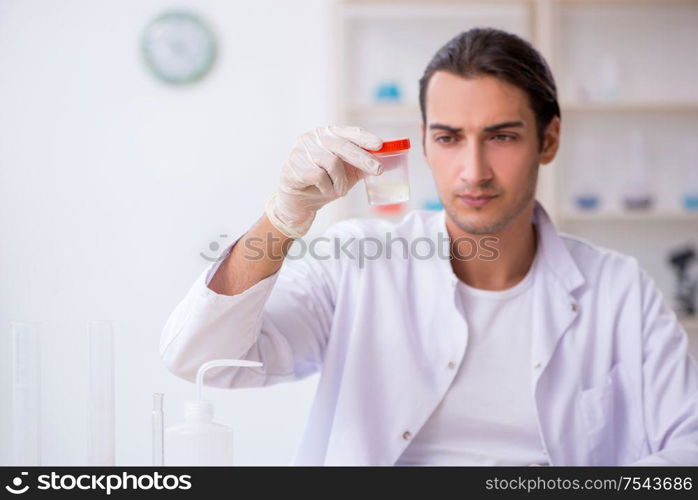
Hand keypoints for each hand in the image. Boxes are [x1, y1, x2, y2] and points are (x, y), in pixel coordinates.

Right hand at [265, 125, 382, 237]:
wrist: (299, 202)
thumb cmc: (324, 184)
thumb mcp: (346, 174)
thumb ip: (361, 166)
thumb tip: (384, 161)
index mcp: (328, 135)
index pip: (349, 132)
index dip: (365, 138)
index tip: (379, 145)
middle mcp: (313, 138)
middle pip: (343, 146)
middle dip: (363, 159)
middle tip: (378, 170)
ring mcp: (301, 150)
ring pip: (332, 162)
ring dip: (340, 182)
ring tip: (339, 191)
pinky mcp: (293, 165)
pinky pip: (318, 176)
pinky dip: (327, 187)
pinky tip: (323, 191)